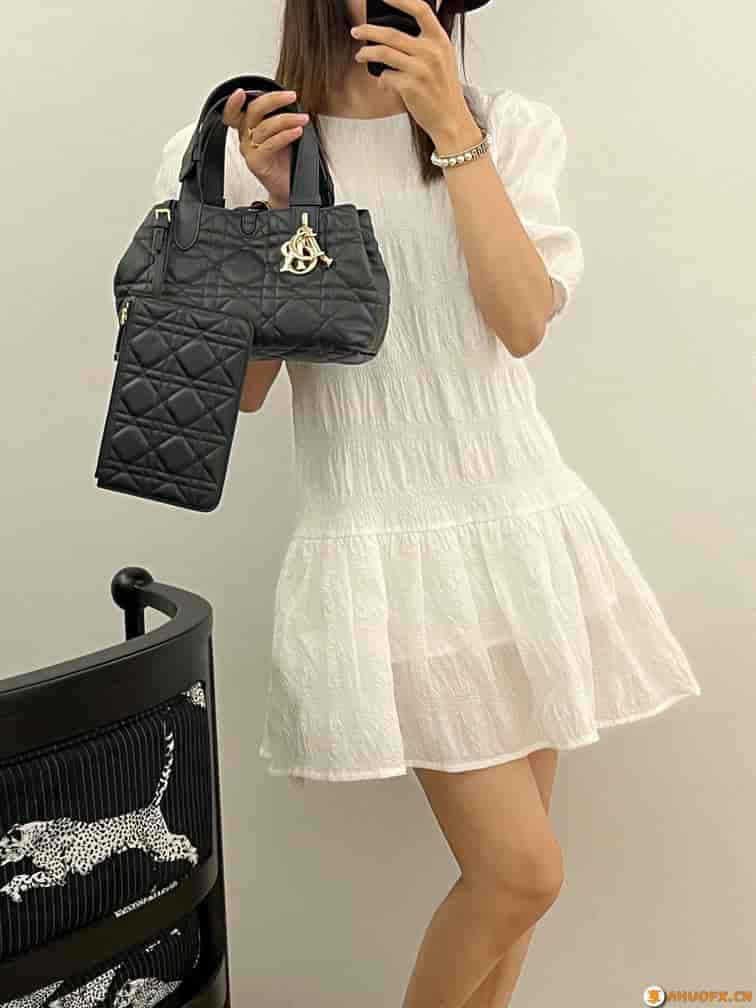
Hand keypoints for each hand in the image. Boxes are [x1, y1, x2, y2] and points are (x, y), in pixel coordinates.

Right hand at [222, 89, 309, 204]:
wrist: (288, 188)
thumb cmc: (285, 161)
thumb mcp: (281, 133)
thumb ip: (278, 117)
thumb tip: (289, 100)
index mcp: (248, 128)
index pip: (234, 113)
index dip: (233, 102)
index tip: (241, 92)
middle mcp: (246, 138)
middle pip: (252, 111)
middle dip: (273, 100)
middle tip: (291, 96)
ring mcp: (250, 151)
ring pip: (265, 127)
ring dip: (287, 119)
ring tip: (303, 119)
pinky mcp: (257, 163)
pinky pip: (270, 144)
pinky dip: (285, 135)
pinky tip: (297, 131)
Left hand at [351, 0, 481, 150]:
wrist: (451, 119)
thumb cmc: (444, 91)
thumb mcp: (443, 60)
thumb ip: (426, 44)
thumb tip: (396, 34)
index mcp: (440, 41)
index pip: (420, 9)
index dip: (400, 0)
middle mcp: (431, 52)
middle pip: (391, 33)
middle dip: (368, 30)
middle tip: (356, 31)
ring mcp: (420, 69)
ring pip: (383, 53)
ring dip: (366, 53)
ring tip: (360, 55)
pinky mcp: (410, 87)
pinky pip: (385, 76)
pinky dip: (380, 78)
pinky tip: (383, 81)